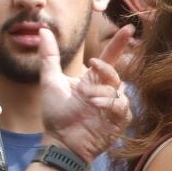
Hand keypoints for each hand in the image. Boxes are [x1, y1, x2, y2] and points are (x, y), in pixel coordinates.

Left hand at [39, 25, 133, 162]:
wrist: (62, 141)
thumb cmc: (57, 114)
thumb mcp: (51, 81)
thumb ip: (49, 56)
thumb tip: (42, 30)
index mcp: (94, 79)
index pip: (109, 57)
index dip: (119, 43)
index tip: (129, 29)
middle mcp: (107, 89)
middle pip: (115, 72)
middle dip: (104, 73)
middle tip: (85, 86)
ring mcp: (115, 104)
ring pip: (118, 89)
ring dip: (101, 93)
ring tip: (87, 102)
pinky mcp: (121, 119)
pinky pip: (123, 106)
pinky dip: (110, 105)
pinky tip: (98, 109)